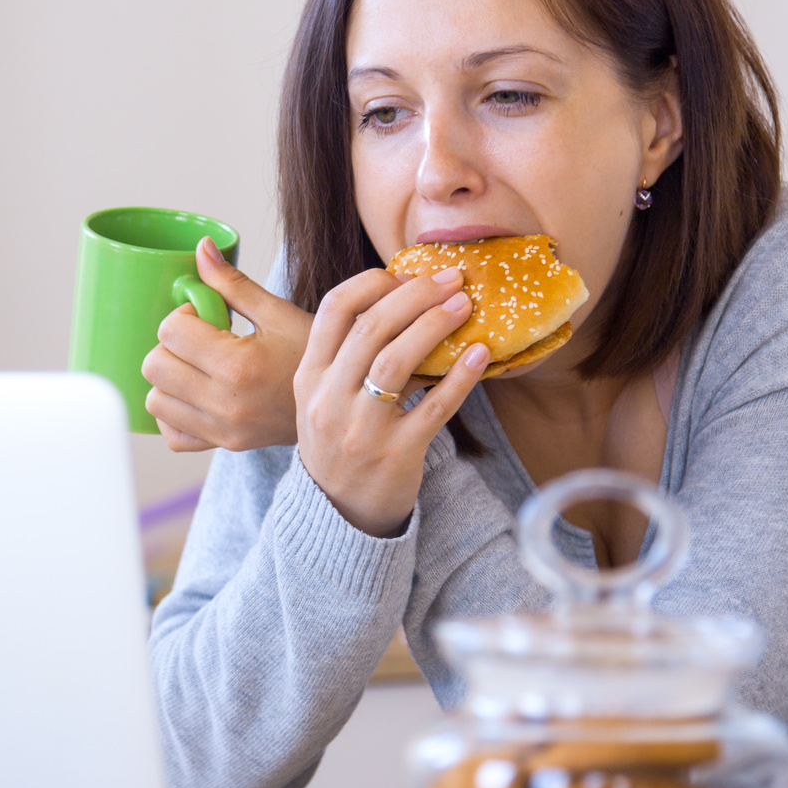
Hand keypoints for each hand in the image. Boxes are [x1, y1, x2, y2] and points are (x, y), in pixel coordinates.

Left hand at [141, 237, 312, 451]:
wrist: (342, 401)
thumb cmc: (311, 353)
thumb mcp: (277, 312)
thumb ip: (232, 283)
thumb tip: (202, 248)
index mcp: (238, 366)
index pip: (171, 331)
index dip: (183, 315)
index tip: (206, 316)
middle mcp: (225, 403)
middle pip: (155, 366)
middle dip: (171, 344)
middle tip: (200, 339)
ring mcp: (222, 429)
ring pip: (155, 400)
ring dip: (168, 377)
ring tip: (198, 365)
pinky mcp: (222, 445)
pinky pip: (172, 434)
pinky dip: (174, 412)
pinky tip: (195, 393)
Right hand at [294, 266, 488, 537]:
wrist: (338, 514)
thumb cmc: (338, 444)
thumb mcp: (323, 398)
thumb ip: (346, 355)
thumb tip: (401, 300)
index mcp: (308, 378)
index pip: (334, 310)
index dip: (373, 282)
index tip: (405, 273)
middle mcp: (329, 400)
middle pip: (370, 329)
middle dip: (415, 295)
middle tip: (451, 279)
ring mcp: (361, 429)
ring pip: (396, 361)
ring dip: (435, 324)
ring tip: (465, 304)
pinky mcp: (397, 454)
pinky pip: (434, 407)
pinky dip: (460, 377)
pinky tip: (479, 354)